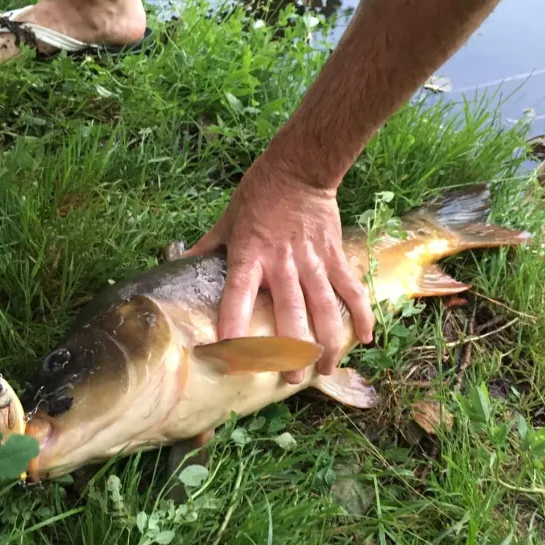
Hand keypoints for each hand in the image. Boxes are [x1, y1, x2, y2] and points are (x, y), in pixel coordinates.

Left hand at [185, 154, 374, 383]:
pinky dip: (360, 312)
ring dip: (326, 340)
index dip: (234, 325)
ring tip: (325, 368)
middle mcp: (281, 263)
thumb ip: (207, 246)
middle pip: (289, 311)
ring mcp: (312, 260)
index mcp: (249, 255)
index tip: (230, 354)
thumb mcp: (227, 219)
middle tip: (291, 377)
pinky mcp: (334, 254)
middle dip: (291, 348)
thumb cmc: (259, 193)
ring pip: (323, 306)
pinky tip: (364, 338)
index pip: (237, 295)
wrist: (301, 167)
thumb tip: (179, 262)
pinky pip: (350, 287)